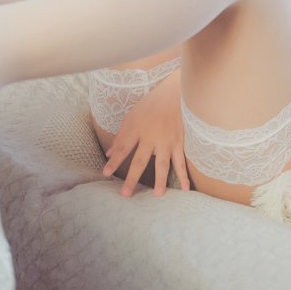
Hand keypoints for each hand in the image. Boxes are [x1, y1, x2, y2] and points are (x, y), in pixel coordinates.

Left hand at [101, 71, 190, 196]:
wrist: (173, 94)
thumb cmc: (150, 106)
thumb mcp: (131, 117)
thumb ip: (121, 136)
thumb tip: (109, 153)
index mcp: (136, 129)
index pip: (122, 148)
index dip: (114, 161)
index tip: (105, 173)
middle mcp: (151, 137)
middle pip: (140, 161)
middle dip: (132, 178)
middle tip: (125, 194)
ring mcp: (166, 141)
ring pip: (162, 164)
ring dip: (160, 181)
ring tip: (157, 195)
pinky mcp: (179, 143)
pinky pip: (181, 162)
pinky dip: (184, 175)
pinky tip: (185, 188)